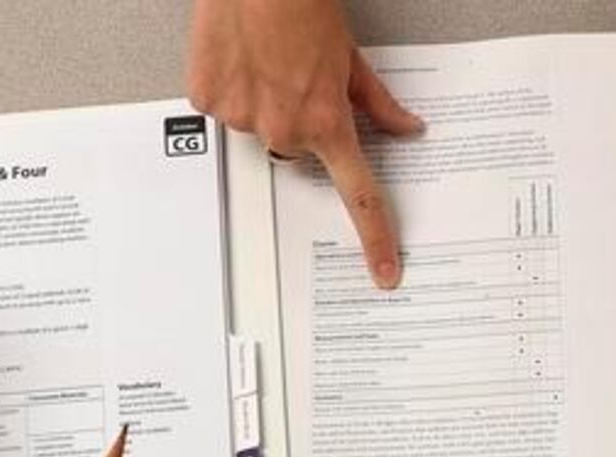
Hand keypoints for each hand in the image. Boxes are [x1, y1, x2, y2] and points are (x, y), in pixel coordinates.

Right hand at [187, 0, 421, 289]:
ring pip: (257, 129)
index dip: (376, 237)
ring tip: (265, 60)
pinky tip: (239, 57)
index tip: (384, 270)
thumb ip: (377, 104)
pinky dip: (229, 87)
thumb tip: (406, 127)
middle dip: (299, 122)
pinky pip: (222, 108)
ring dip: (262, 103)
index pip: (359, 194)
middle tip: (296, 81)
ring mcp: (242, 118)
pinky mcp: (209, 101)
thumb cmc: (302, 4)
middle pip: (295, 151)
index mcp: (327, 122)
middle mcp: (284, 129)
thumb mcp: (351, 57)